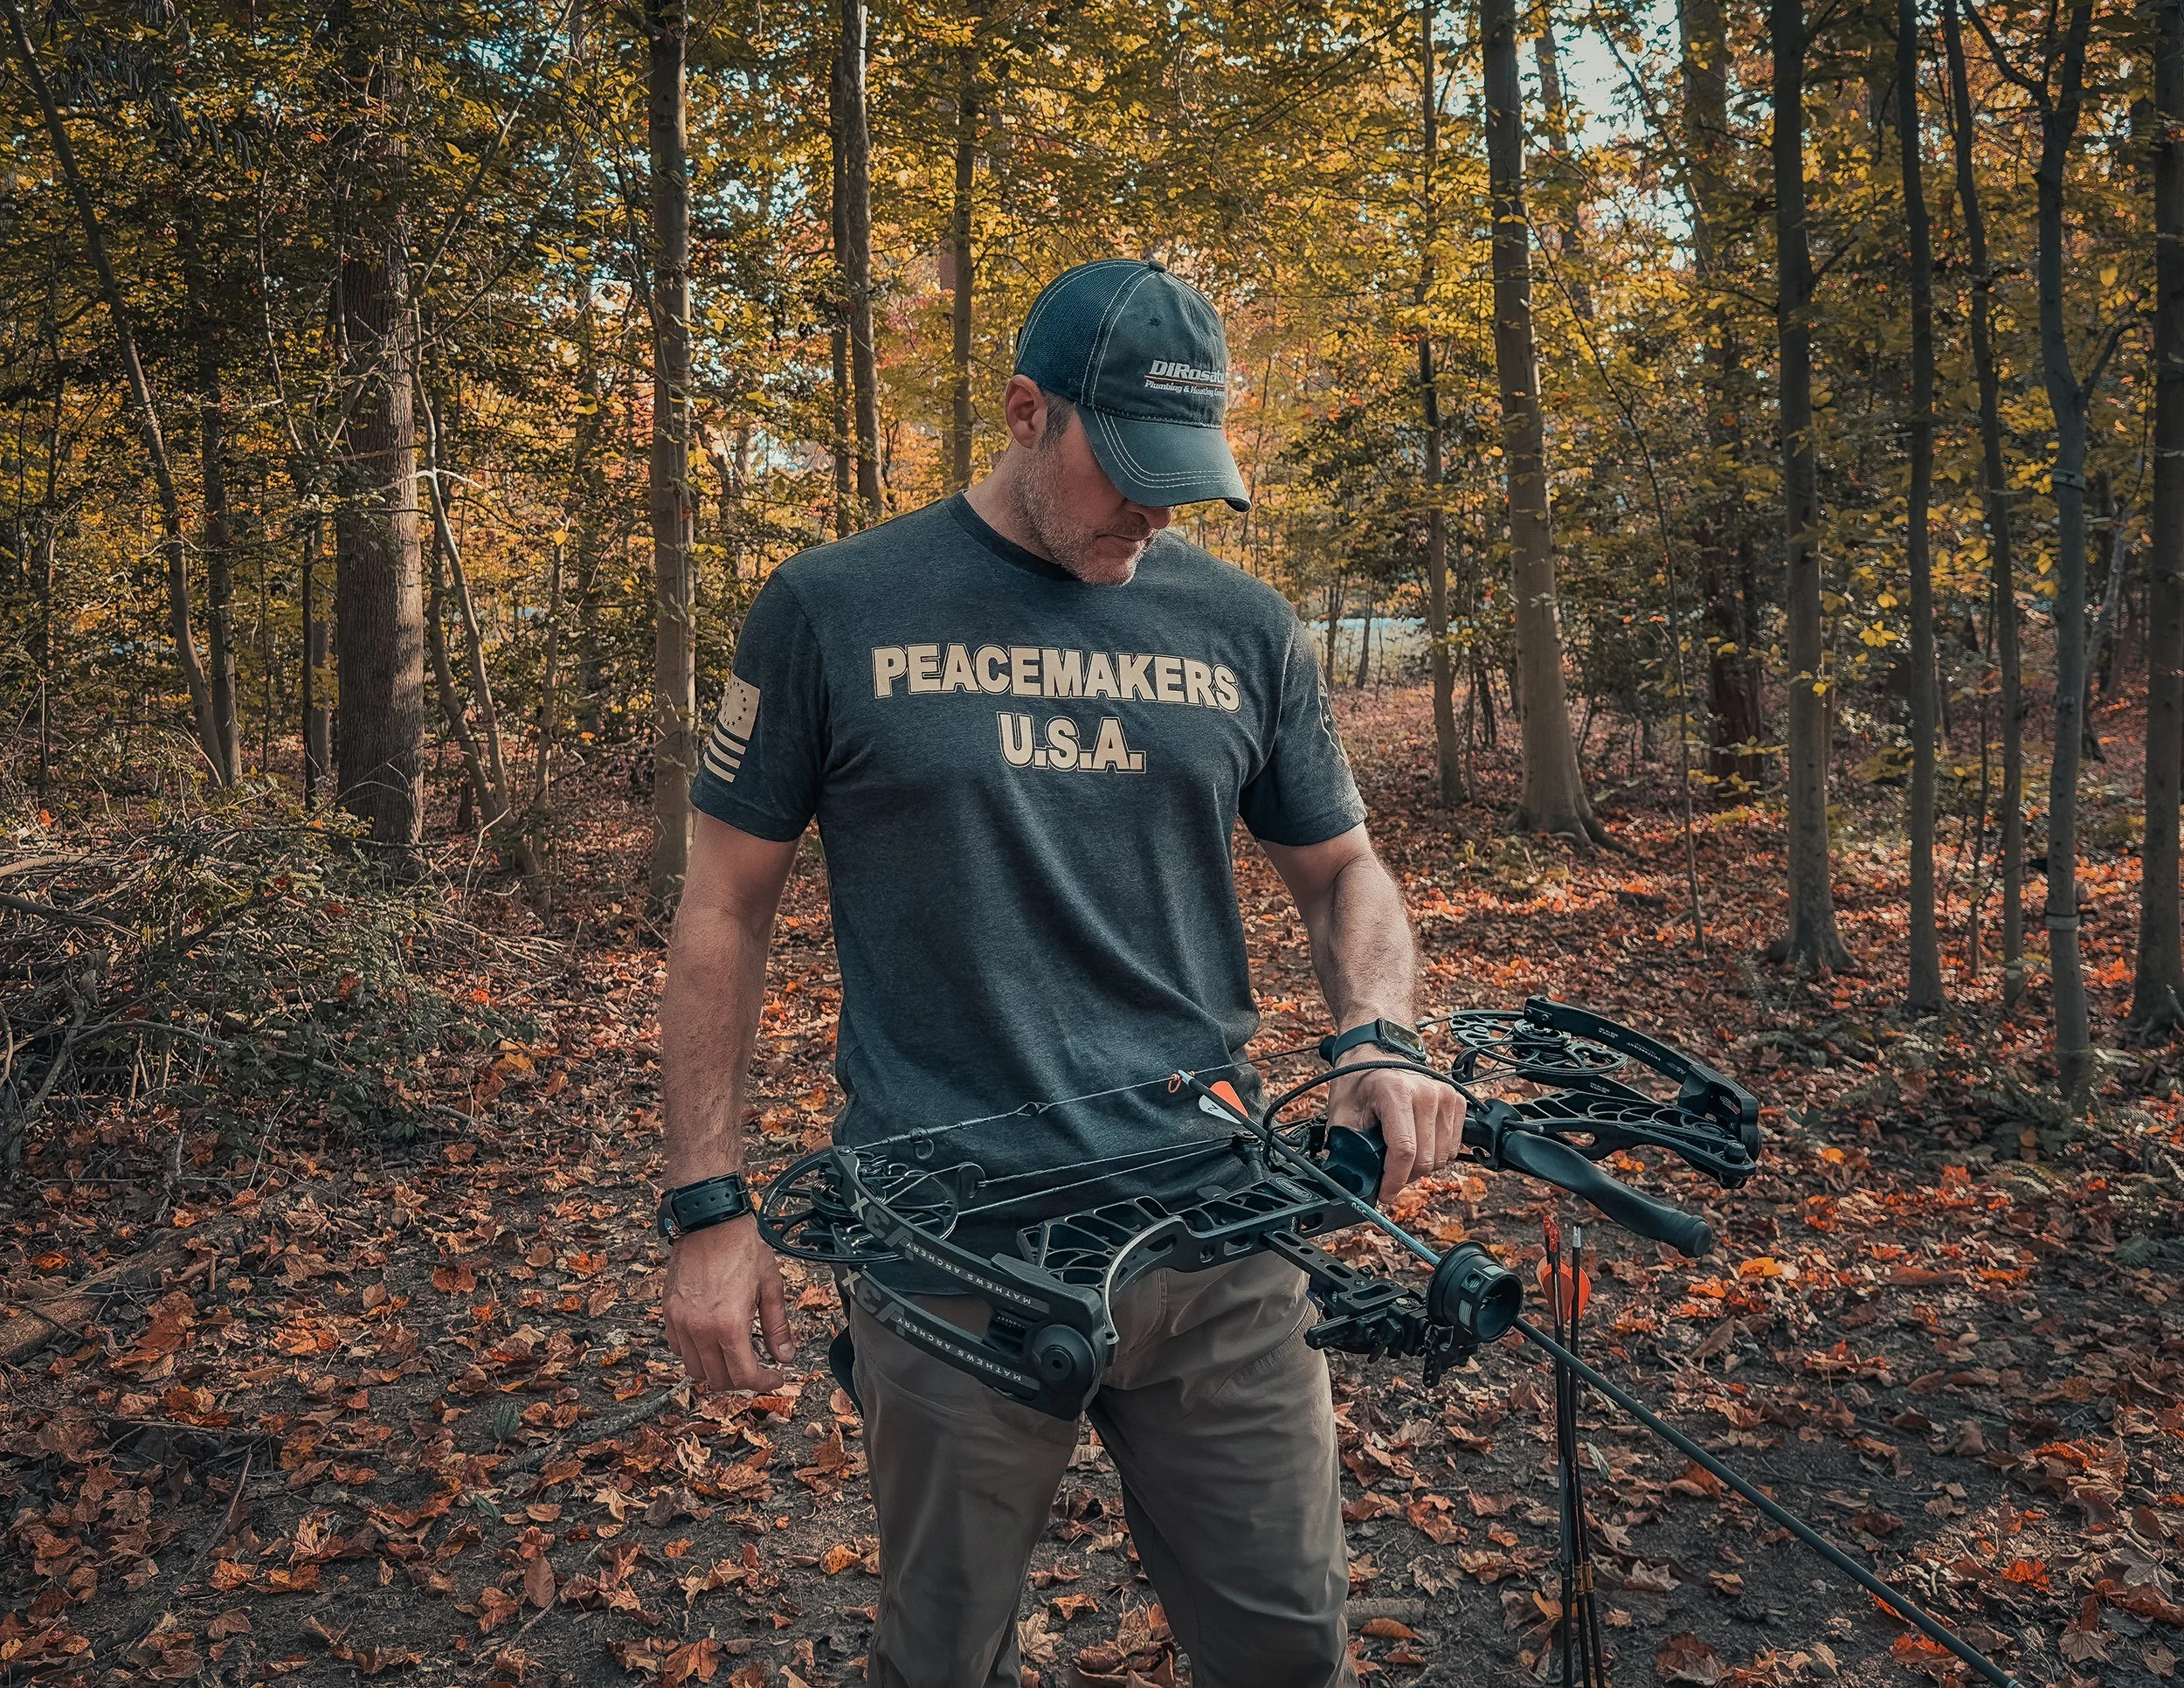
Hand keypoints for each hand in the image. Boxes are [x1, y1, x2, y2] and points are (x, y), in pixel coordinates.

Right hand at [662, 1216, 794, 1392]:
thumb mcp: (770, 1286)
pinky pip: (677, 1348)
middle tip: (758, 1369)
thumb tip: (785, 1356)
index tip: (775, 1378)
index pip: (744, 1375)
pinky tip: (711, 1341)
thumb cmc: (741, 1246)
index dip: (763, 1383)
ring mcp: (680, 1322)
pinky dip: (694, 1354)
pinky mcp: (668, 1312)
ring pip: (694, 1369)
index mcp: (729, 1324)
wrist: (709, 1221)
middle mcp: (700, 1328)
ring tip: (734, 1357)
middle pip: (718, 1378)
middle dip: (741, 1380)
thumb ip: (777, 1327)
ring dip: (716, 1371)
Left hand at [1326, 1054, 1466, 1205]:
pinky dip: (1436, 1153)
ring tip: (1401, 1155)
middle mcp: (1426, 1092)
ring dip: (1421, 1166)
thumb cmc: (1358, 1082)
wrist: (1375, 1053)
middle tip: (1387, 1173)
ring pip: (1443, 1157)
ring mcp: (1445, 1095)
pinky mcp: (1456, 1101)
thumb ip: (1346, 1148)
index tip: (1384, 1194)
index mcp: (1395, 1092)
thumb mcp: (1342, 1113)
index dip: (1394, 1180)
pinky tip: (1418, 1143)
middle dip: (1404, 1176)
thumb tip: (1352, 1183)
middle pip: (1425, 1159)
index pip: (1404, 1151)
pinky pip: (1453, 1147)